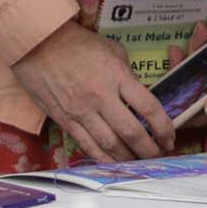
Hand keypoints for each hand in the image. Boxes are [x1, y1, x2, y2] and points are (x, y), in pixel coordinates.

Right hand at [12, 20, 172, 162]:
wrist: (36, 43)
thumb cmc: (76, 42)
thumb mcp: (111, 49)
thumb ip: (128, 74)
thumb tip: (139, 94)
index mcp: (116, 76)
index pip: (148, 107)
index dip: (164, 127)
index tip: (170, 136)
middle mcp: (100, 97)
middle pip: (131, 132)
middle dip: (150, 149)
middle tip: (160, 156)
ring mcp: (81, 111)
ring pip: (110, 144)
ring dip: (129, 158)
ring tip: (142, 163)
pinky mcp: (65, 120)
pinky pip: (87, 145)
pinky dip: (104, 159)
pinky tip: (116, 164)